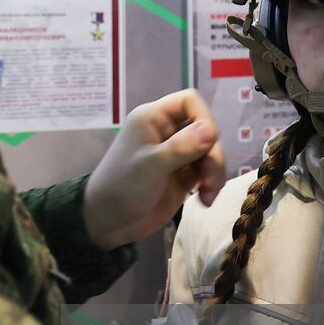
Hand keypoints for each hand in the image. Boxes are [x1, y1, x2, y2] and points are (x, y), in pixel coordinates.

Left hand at [84, 90, 225, 249]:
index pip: (189, 101)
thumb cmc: (122, 187)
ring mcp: (177, 155)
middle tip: (209, 180)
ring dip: (215, 172)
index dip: (204, 117)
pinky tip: (205, 200)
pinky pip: (207, 171)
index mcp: (153, 119)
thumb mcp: (150, 166)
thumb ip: (181, 147)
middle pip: (206, 128)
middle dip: (213, 153)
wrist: (108, 223)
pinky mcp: (183, 176)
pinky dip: (211, 184)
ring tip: (207, 195)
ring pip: (209, 151)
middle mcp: (167, 132)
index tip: (209, 140)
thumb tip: (212, 129)